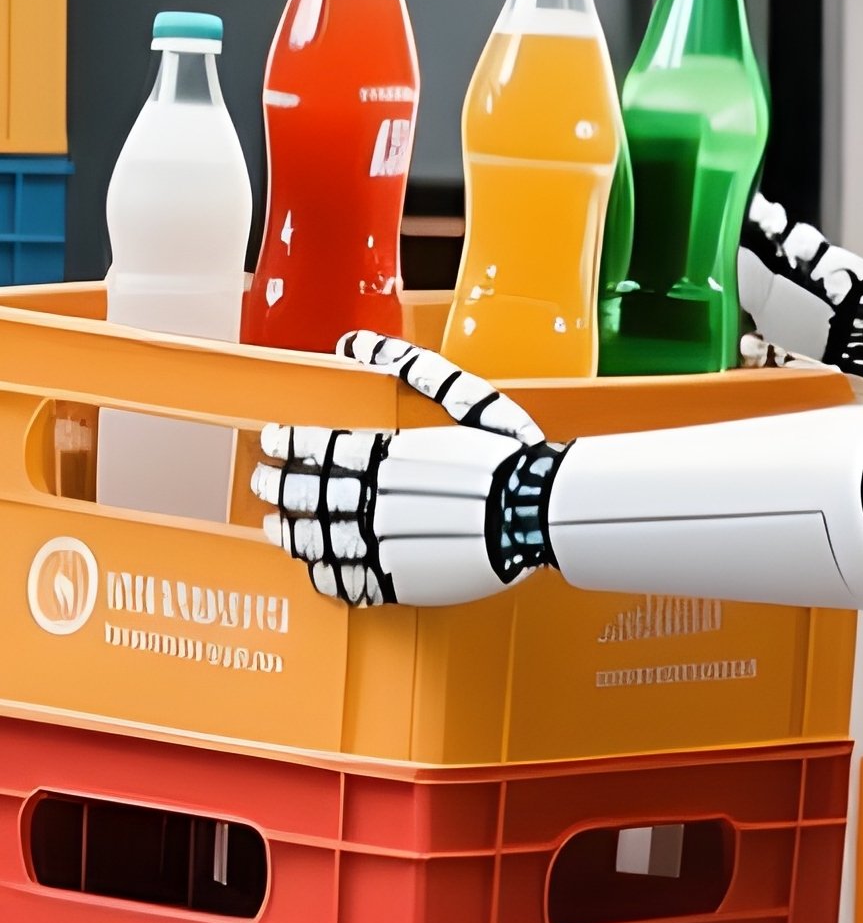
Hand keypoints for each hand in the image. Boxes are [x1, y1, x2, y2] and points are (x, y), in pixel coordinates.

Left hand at [251, 332, 563, 608]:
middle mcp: (379, 499)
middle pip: (311, 494)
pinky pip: (350, 579)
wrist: (539, 511)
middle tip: (264, 483)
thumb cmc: (507, 453)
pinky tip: (315, 567)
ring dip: (292, 531)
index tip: (274, 443)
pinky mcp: (401, 578)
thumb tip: (354, 342)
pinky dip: (326, 573)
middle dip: (281, 487)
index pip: (320, 449)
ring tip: (276, 527)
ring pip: (320, 538)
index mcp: (390, 456)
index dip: (290, 446)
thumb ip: (410, 367)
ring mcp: (387, 543)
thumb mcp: (466, 396)